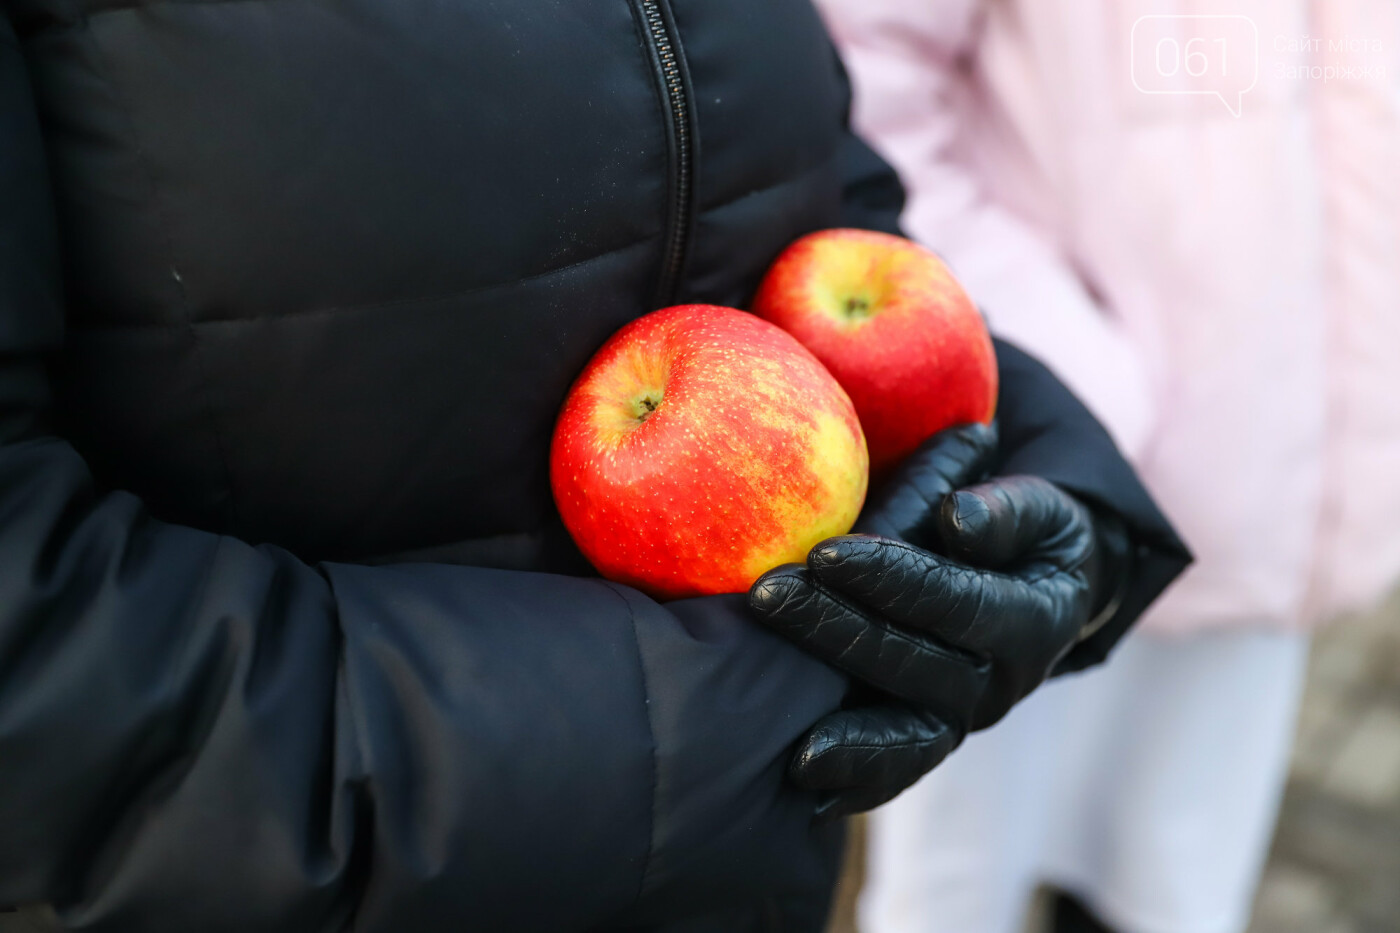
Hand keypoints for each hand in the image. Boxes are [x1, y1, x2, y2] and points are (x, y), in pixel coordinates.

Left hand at [749, 424, 1121, 818]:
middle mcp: (1000, 682)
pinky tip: (801, 783)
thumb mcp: (1039, 510)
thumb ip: (1004, 511)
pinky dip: (854, 780)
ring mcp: (963, 717)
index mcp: (1031, 619)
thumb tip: (956, 518)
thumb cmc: (1027, 535)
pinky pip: (894, 769)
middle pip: (912, 663)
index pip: (954, 601)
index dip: (890, 578)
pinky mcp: (930, 736)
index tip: (824, 553)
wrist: (1041, 596)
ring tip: (789, 731)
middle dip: (835, 629)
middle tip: (768, 595)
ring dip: (845, 733)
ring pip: (906, 735)